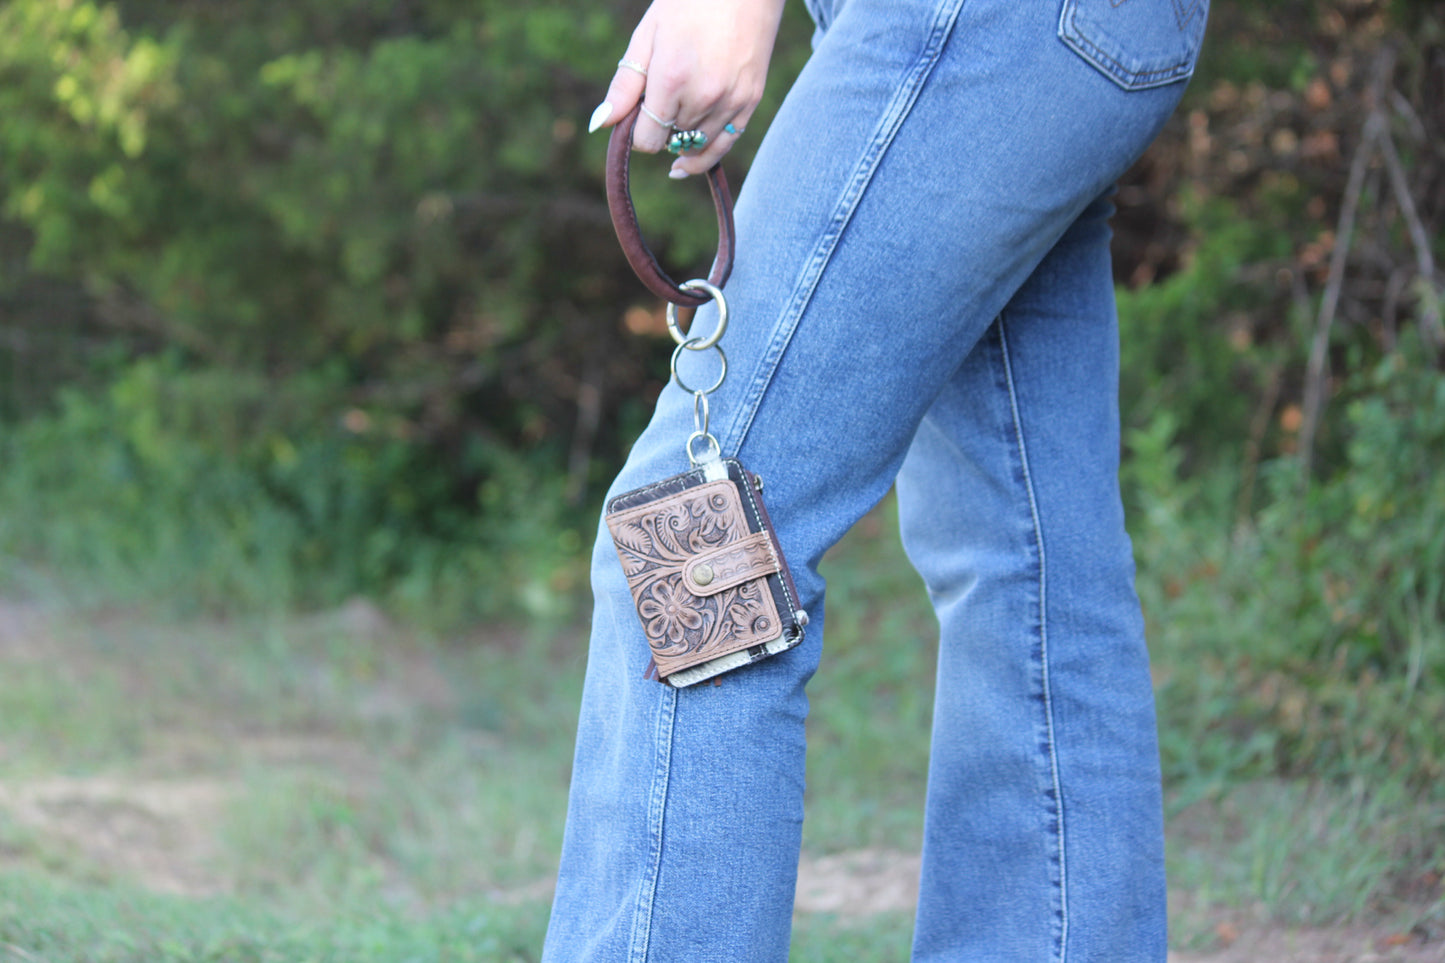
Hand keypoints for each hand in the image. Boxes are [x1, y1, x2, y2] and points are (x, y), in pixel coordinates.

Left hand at [588, 0, 786, 177]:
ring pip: (697, 147)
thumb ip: (625, 85)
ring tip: (678, 114)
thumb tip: (599, 125)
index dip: (636, 132)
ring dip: (683, 137)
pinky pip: (725, 144)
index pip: (646, 141)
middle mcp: (703, 98)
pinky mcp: (751, 101)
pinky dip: (706, 152)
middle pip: (670, 142)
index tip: (637, 114)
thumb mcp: (647, 36)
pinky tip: (689, 160)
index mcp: (671, 81)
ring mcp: (731, 102)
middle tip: (662, 97)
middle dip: (660, 127)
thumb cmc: (688, 3)